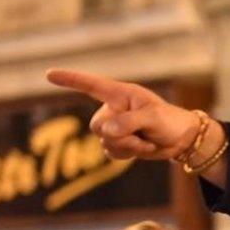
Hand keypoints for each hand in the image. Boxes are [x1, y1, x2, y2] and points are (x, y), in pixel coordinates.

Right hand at [45, 69, 202, 160]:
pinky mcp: (117, 142)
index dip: (70, 80)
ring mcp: (114, 126)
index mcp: (120, 94)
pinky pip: (109, 152)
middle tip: (142, 134)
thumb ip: (128, 122)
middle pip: (97, 125)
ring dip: (126, 146)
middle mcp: (113, 108)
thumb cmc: (170, 121)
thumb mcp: (153, 118)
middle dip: (119, 135)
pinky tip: (139, 149)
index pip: (90, 85)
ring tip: (145, 140)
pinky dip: (125, 155)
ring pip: (103, 141)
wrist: (180, 140)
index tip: (49, 74)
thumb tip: (105, 131)